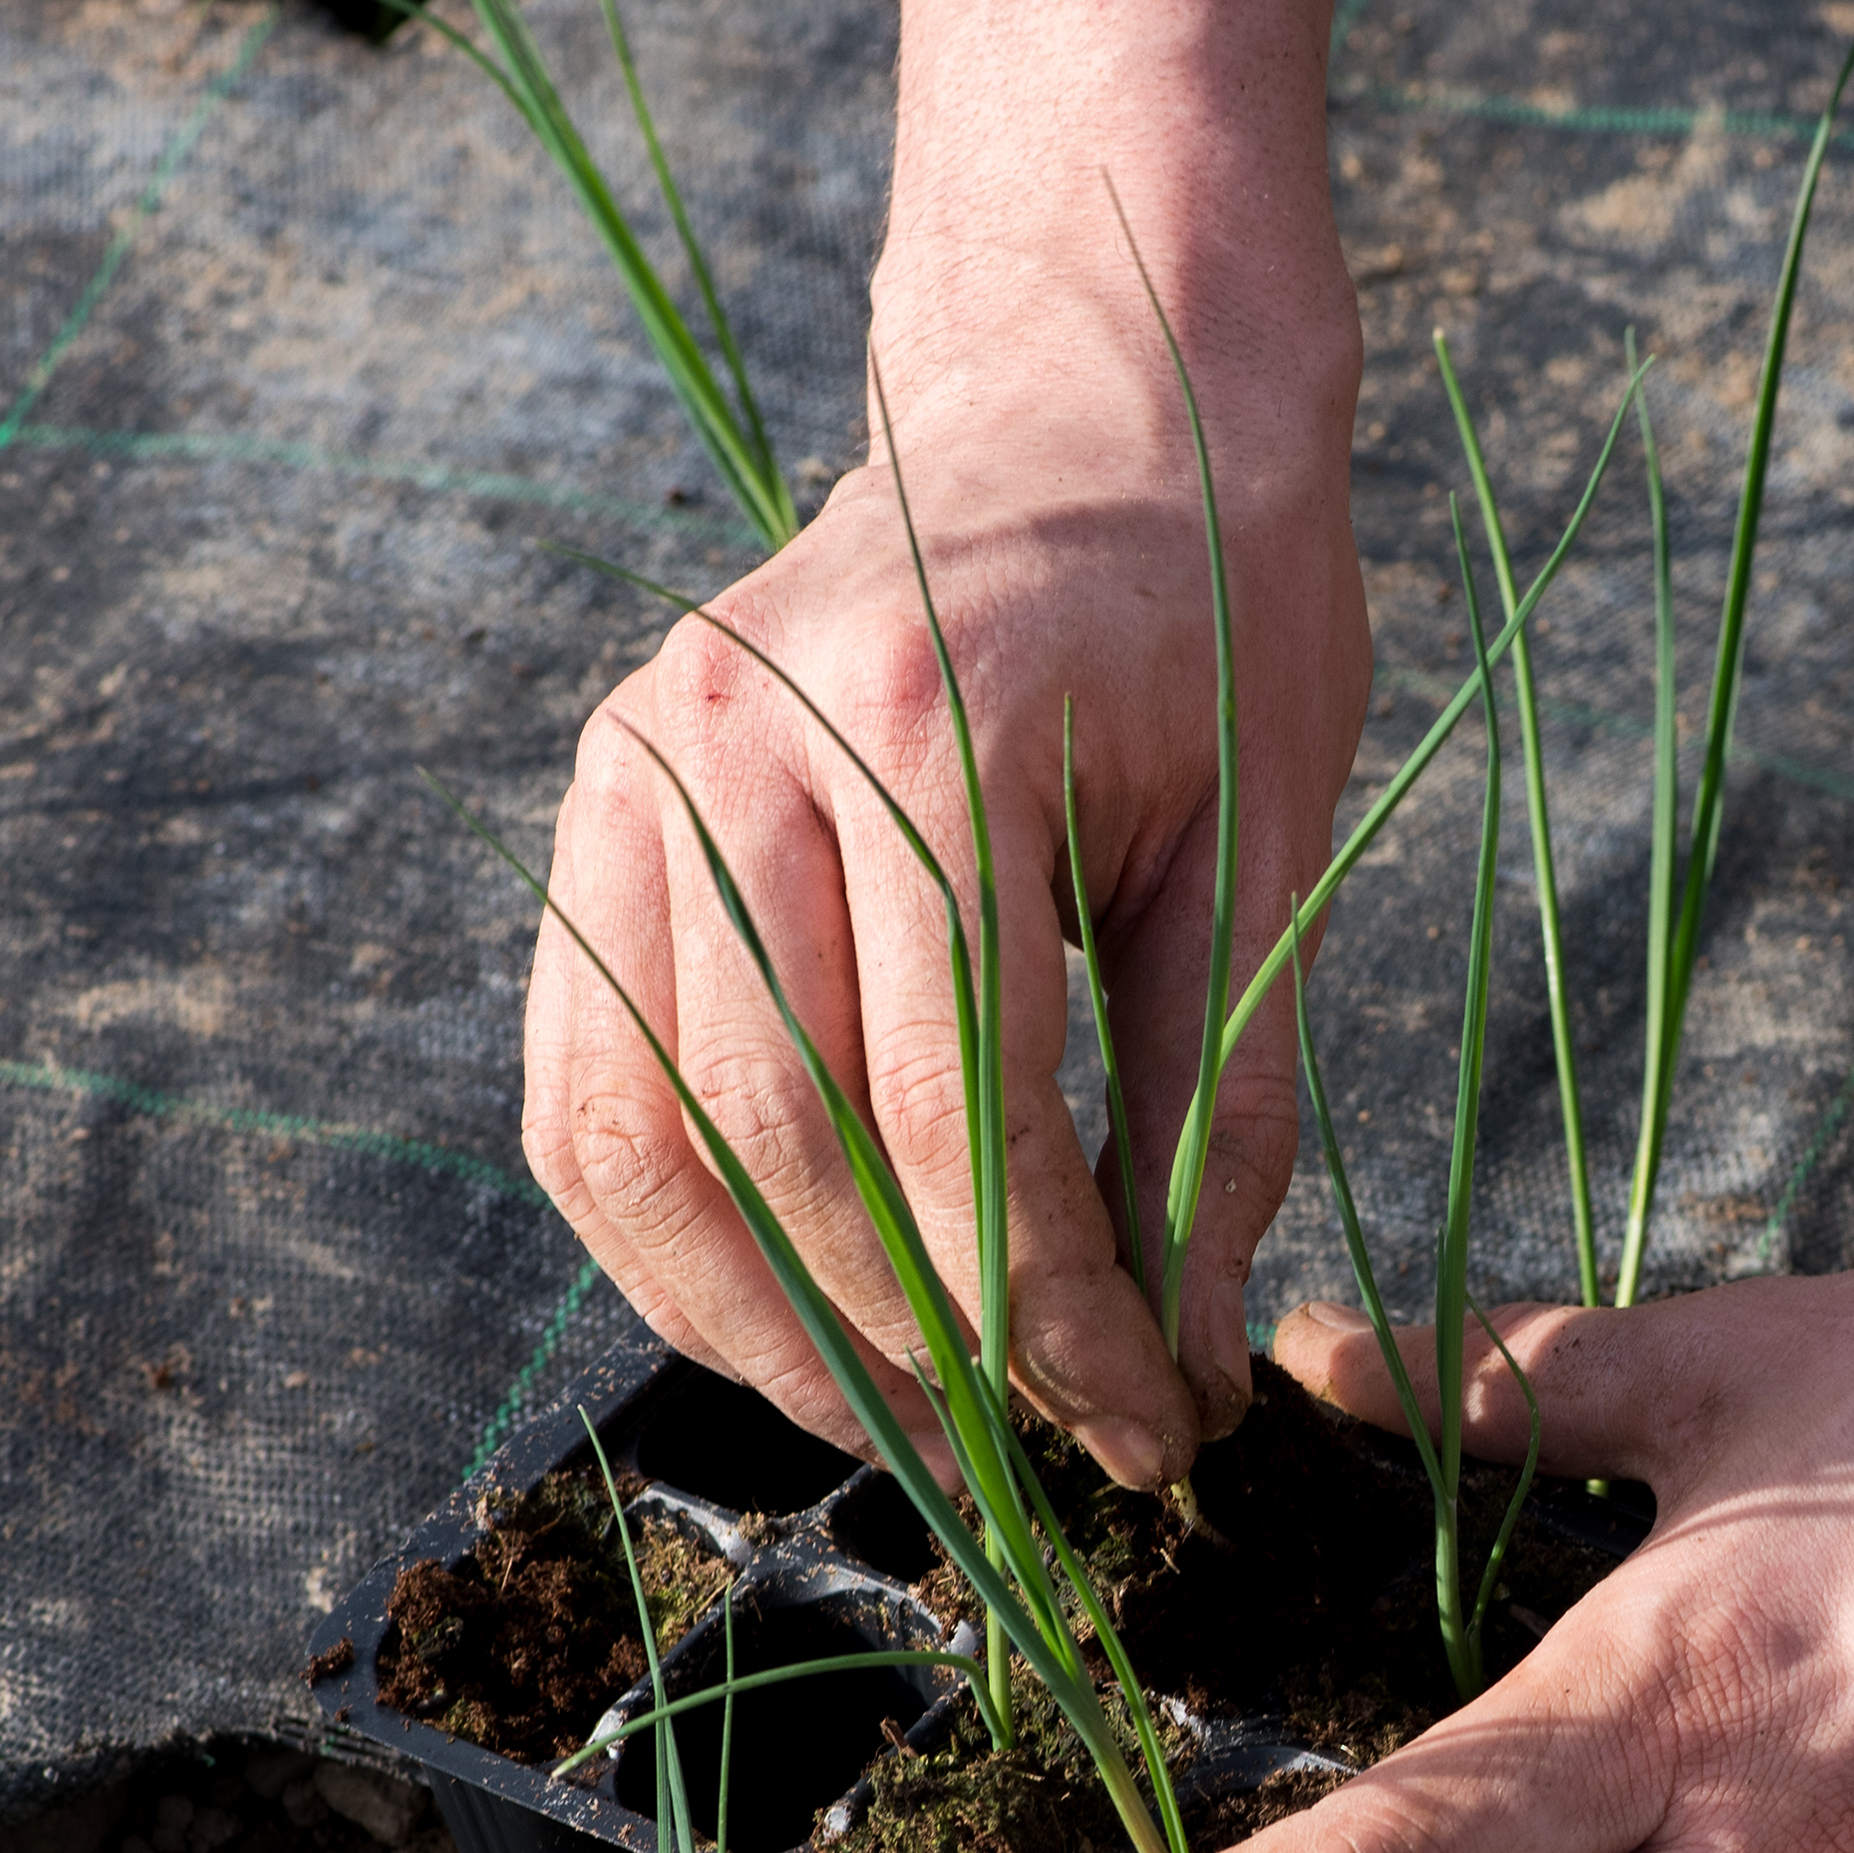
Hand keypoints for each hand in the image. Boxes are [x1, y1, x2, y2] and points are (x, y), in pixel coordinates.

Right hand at [517, 0, 1377, 1488]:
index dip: (1047, 1313)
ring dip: (761, 1324)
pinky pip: (582, 1078)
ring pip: (646, 1134)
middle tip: (1030, 1461)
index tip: (1137, 1432)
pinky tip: (776, 1316)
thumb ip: (1212, 1108)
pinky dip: (665, 1227)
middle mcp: (739, 736)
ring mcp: (636, 758)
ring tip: (898, 1426)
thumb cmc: (1216, 611)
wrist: (1094, 391)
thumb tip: (1173, 1369)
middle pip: (787, 1143)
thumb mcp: (1271, 847)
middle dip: (915, 1344)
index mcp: (929, 731)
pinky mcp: (594, 795)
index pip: (964, 1114)